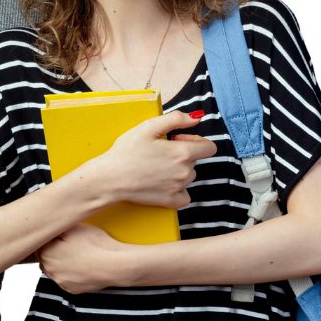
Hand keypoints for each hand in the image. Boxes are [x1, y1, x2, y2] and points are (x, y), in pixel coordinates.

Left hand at [36, 223, 125, 293]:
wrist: (114, 265)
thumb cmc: (94, 244)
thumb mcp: (73, 227)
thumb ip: (55, 227)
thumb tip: (47, 228)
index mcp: (46, 254)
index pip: (39, 243)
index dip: (49, 237)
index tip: (58, 234)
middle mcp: (50, 271)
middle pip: (44, 258)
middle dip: (51, 250)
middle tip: (66, 243)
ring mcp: (61, 282)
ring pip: (53, 270)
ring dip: (58, 262)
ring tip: (75, 253)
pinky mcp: (72, 290)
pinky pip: (65, 279)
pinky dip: (69, 273)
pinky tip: (80, 264)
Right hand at [97, 111, 217, 209]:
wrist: (111, 178)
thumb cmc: (127, 151)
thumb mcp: (148, 126)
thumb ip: (176, 119)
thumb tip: (196, 118)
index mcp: (183, 153)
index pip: (209, 147)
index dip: (194, 139)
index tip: (176, 139)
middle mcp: (185, 172)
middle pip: (195, 159)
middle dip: (182, 152)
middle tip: (159, 151)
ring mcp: (179, 188)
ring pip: (189, 175)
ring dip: (179, 169)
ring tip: (157, 165)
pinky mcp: (171, 201)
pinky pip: (185, 195)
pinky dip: (178, 188)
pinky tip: (163, 182)